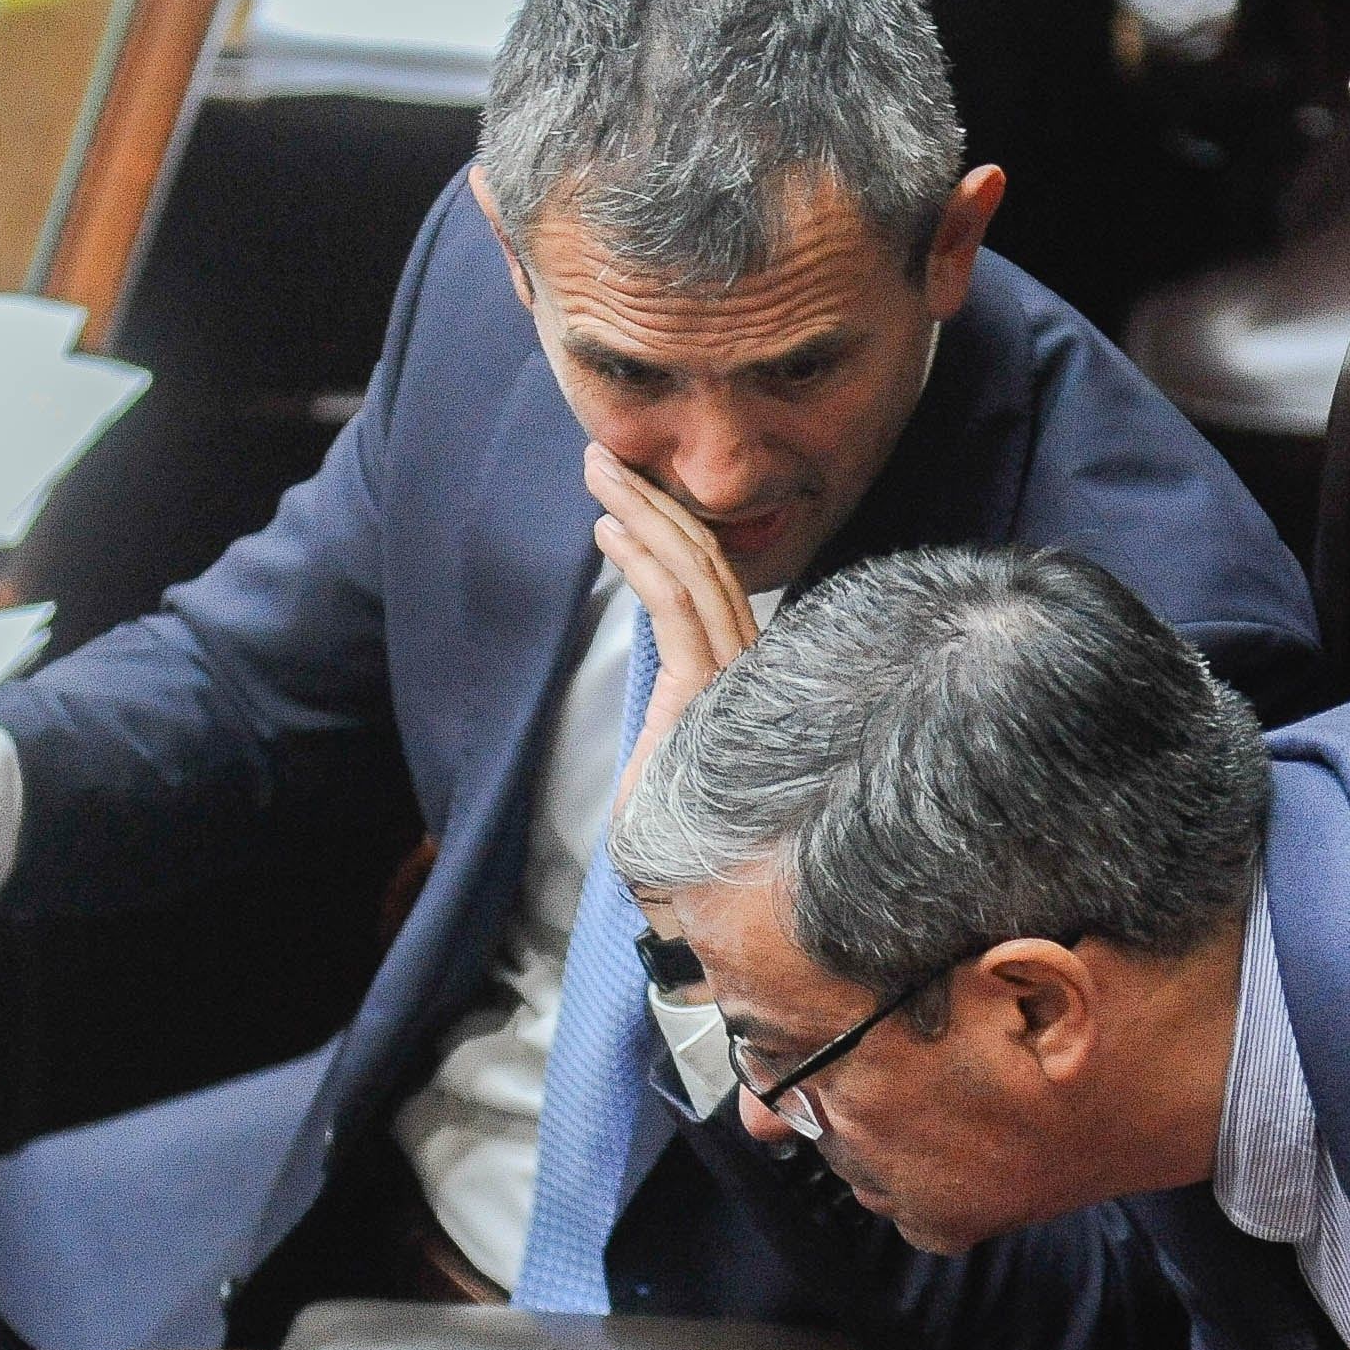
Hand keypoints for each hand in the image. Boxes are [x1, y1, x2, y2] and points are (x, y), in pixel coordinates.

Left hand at [587, 443, 761, 799]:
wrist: (690, 893)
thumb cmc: (677, 827)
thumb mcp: (675, 742)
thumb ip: (681, 692)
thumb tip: (663, 653)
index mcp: (743, 673)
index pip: (714, 580)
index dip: (673, 525)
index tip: (628, 488)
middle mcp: (750, 667)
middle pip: (707, 561)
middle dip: (652, 501)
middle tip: (604, 457)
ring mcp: (736, 679)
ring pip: (695, 571)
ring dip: (641, 514)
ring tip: (598, 476)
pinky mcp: (709, 694)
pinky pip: (678, 609)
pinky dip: (642, 562)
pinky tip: (608, 531)